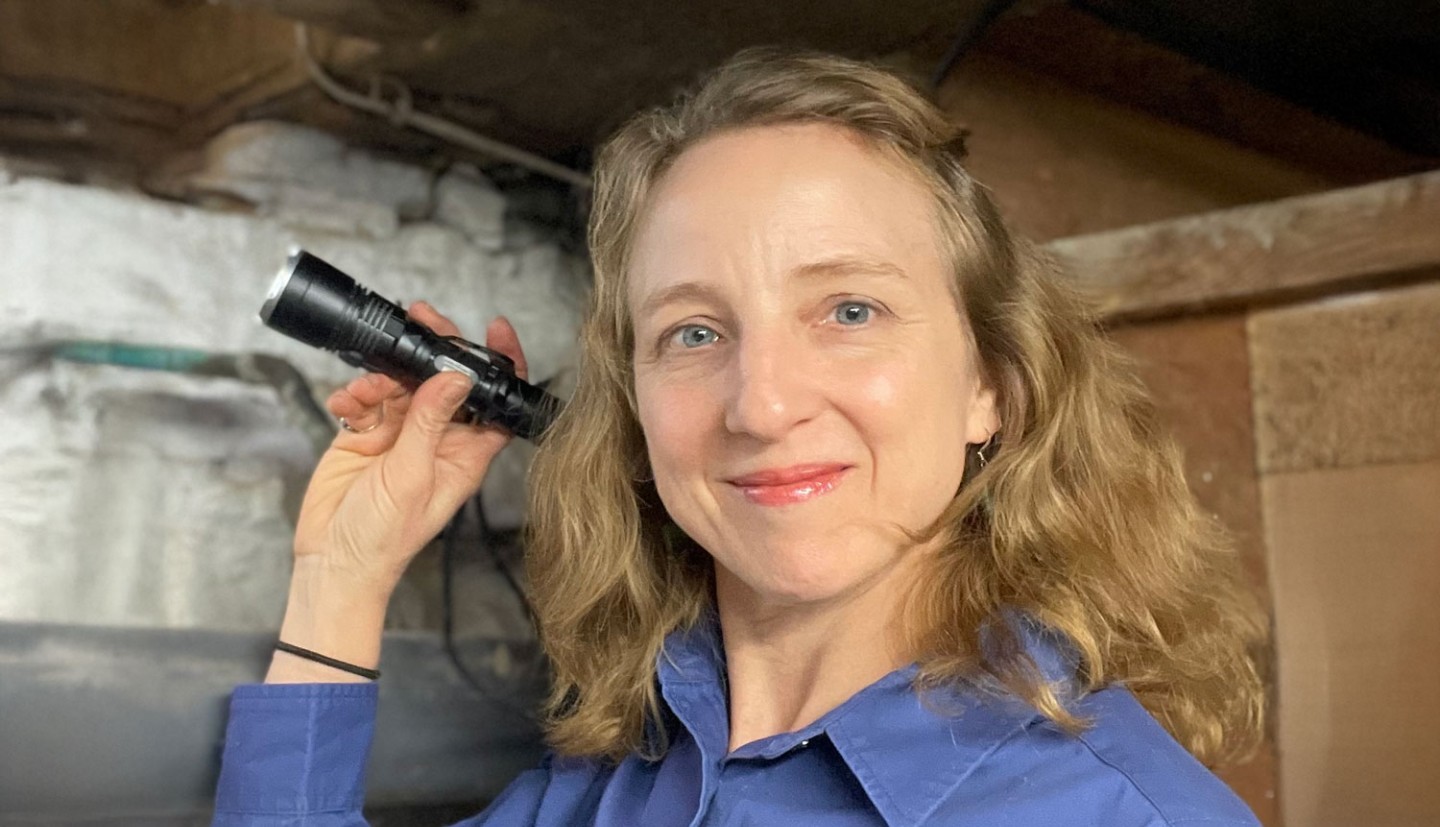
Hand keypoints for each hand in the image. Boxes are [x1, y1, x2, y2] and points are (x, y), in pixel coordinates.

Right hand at [298, 301, 528, 594]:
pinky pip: (366, 400)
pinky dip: (354, 396)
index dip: (503, 367)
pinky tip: (345, 406)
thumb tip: (456, 377)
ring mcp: (400, 436)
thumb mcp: (412, 475)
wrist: (333, 561)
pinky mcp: (366, 436)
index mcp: (464, 455)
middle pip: (446, 382)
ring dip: (384, 377)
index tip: (498, 331)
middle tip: (422, 320)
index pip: (496, 404)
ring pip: (402, 384)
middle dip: (435, 351)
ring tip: (368, 390)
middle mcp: (436, 441)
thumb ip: (430, 422)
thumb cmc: (384, 538)